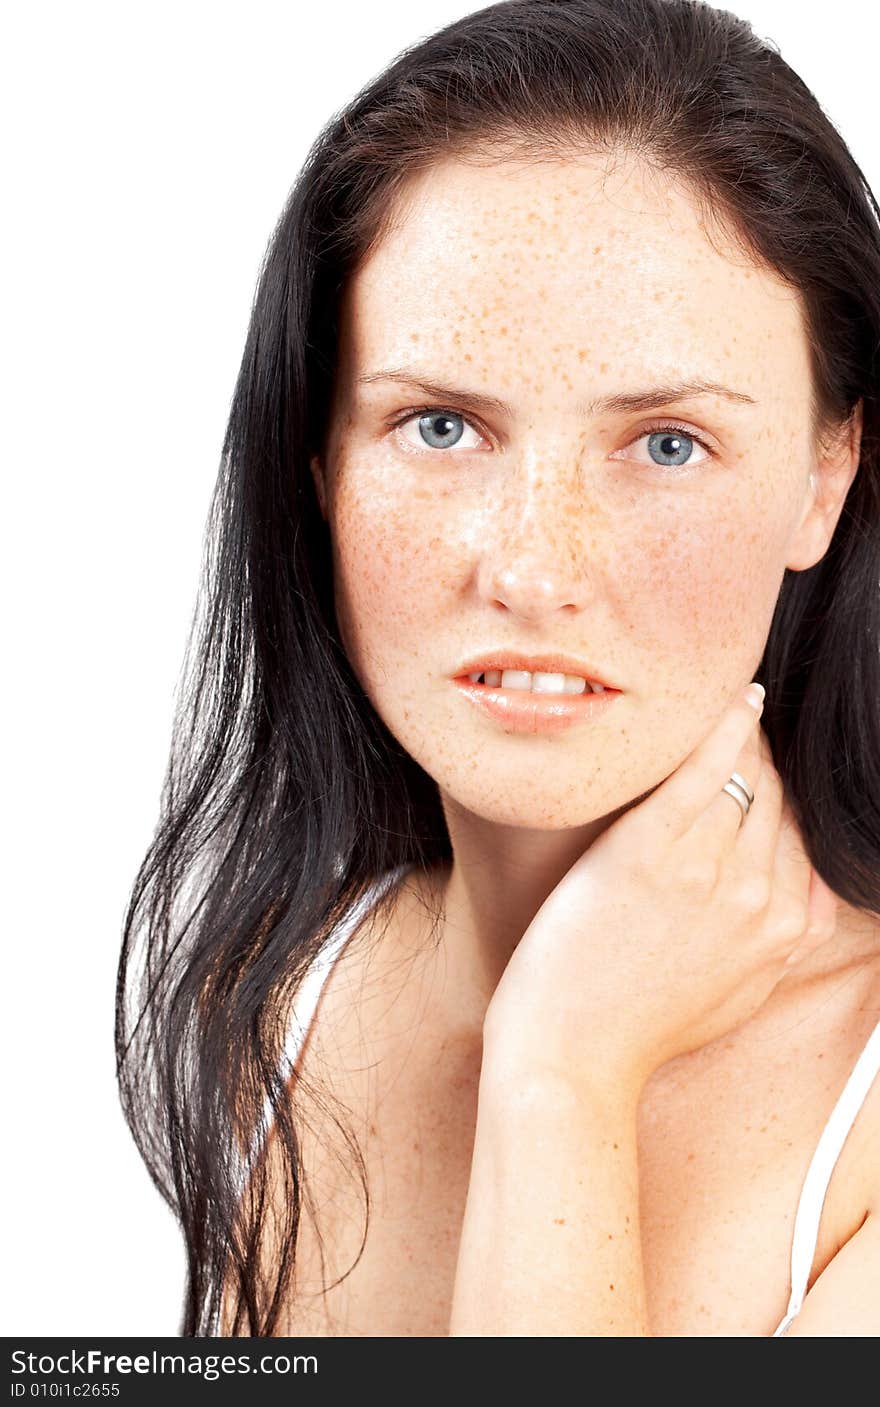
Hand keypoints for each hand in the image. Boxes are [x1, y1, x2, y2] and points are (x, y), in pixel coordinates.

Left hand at [483, 686, 839, 1095]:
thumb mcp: (736, 997)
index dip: (771, 796)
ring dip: (736, 736)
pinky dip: (724, 725)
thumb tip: (795, 902)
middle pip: (771, 800)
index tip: (750, 769)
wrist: (571, 1053)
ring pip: (742, 777)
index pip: (793, 834)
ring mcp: (706, 870)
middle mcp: (756, 895)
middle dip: (755, 762)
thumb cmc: (637, 1027)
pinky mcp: (650, 849)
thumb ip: (778, 948)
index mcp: (781, 930)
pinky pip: (704, 768)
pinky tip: (733, 697)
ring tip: (718, 706)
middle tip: (731, 726)